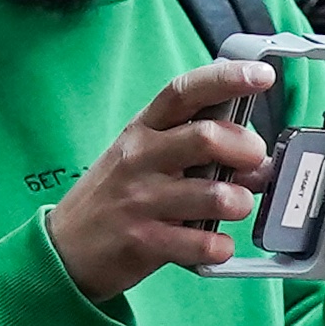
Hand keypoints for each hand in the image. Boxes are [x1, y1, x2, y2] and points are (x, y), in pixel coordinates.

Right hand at [46, 68, 270, 303]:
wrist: (63, 249)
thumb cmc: (114, 198)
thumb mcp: (144, 161)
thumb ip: (196, 154)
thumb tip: (257, 162)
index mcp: (143, 131)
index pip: (184, 91)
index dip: (226, 80)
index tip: (261, 76)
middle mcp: (140, 159)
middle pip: (206, 139)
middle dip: (246, 149)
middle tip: (255, 162)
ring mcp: (140, 200)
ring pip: (214, 195)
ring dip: (240, 202)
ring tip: (236, 207)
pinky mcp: (144, 242)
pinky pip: (202, 243)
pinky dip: (220, 246)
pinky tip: (216, 244)